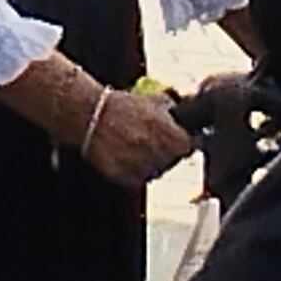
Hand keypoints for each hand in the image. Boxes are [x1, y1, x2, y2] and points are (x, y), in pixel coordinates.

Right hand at [74, 85, 195, 189]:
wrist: (91, 117)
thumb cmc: (122, 106)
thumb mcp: (154, 99)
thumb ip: (175, 107)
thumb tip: (188, 107)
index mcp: (174, 136)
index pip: (190, 146)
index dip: (182, 139)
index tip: (174, 134)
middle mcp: (162, 156)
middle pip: (173, 160)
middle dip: (166, 150)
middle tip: (150, 137)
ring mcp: (146, 170)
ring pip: (157, 171)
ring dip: (151, 161)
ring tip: (134, 143)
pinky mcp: (129, 181)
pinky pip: (139, 178)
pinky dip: (135, 169)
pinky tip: (124, 152)